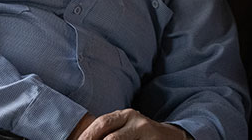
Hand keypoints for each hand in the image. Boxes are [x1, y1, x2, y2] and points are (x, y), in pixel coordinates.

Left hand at [71, 109, 189, 139]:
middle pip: (111, 138)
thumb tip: (81, 139)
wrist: (170, 137)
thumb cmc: (139, 134)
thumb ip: (107, 131)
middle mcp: (137, 122)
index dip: (86, 136)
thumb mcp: (125, 126)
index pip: (101, 123)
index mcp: (125, 115)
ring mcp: (147, 134)